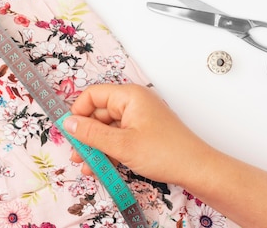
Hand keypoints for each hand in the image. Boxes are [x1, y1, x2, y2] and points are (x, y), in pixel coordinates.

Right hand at [63, 83, 214, 185]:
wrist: (197, 170)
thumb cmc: (166, 153)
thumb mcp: (122, 145)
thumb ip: (92, 134)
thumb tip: (68, 124)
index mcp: (129, 96)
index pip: (93, 95)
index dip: (78, 112)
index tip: (70, 132)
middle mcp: (133, 103)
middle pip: (98, 113)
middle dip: (86, 135)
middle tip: (76, 154)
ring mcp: (138, 119)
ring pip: (107, 129)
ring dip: (95, 147)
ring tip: (87, 166)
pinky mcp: (143, 133)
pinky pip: (118, 138)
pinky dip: (108, 151)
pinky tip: (100, 167)